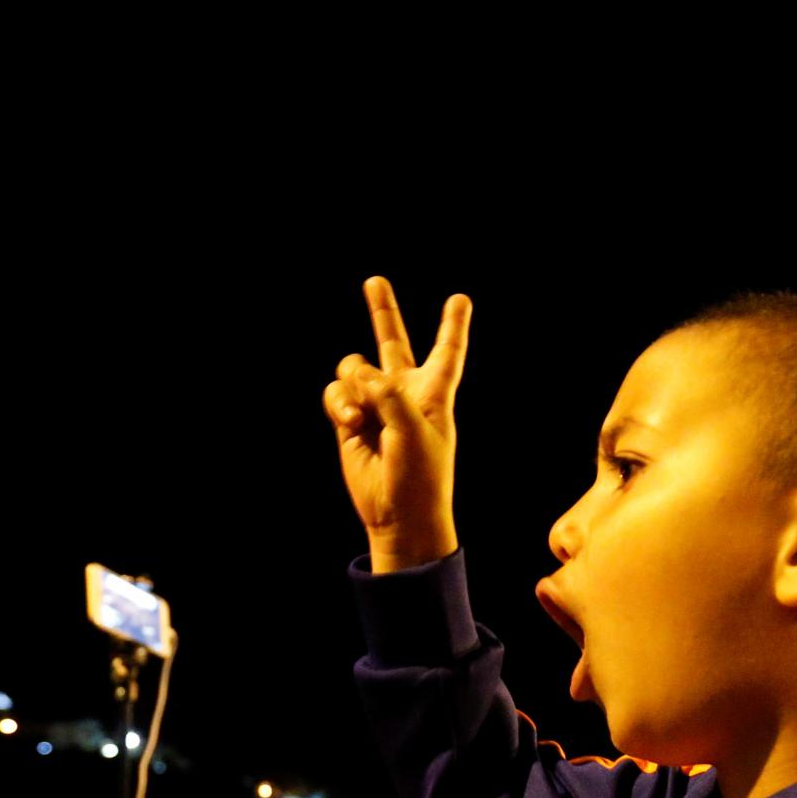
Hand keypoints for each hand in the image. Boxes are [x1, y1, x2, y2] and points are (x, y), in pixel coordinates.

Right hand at [322, 276, 472, 572]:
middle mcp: (404, 393)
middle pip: (393, 342)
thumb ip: (387, 392)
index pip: (447, 352)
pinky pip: (336, 393)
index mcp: (434, 393)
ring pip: (353, 369)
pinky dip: (338, 404)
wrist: (397, 515)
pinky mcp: (350, 420)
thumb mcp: (413, 429)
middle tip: (375, 282)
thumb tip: (357, 371)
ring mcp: (374, 406)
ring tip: (358, 416)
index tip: (460, 299)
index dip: (453, 325)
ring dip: (352, 385)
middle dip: (383, 312)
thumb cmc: (419, 475)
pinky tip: (349, 423)